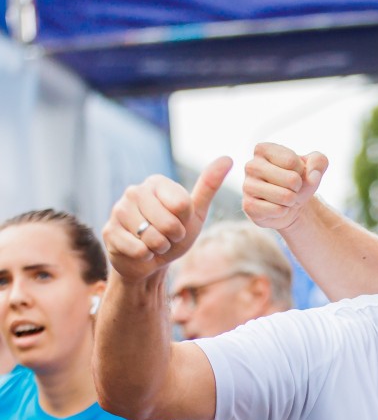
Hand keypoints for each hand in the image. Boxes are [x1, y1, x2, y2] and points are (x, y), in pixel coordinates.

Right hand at [104, 159, 230, 282]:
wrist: (150, 260)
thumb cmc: (174, 233)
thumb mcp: (195, 212)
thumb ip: (209, 186)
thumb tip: (227, 158)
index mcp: (156, 183)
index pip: (182, 204)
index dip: (185, 220)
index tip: (179, 221)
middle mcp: (134, 191)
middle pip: (168, 222)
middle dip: (173, 236)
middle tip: (166, 236)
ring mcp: (117, 210)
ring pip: (151, 237)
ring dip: (159, 247)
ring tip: (152, 242)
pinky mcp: (108, 232)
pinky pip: (137, 249)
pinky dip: (145, 256)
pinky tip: (139, 251)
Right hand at [242, 142, 328, 230]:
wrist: (291, 203)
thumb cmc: (299, 180)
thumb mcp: (314, 165)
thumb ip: (319, 161)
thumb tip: (312, 175)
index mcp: (263, 149)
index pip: (292, 161)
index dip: (301, 170)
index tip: (294, 171)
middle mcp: (251, 165)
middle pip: (291, 179)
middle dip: (298, 186)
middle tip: (291, 187)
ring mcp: (247, 186)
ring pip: (285, 196)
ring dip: (292, 200)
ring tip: (285, 197)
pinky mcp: (248, 206)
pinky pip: (277, 210)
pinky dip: (283, 211)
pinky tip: (276, 207)